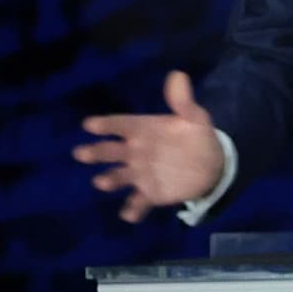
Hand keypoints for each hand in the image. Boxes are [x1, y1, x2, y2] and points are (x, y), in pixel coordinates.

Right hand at [75, 71, 224, 221]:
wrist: (211, 164)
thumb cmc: (196, 137)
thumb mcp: (195, 118)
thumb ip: (183, 102)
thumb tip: (178, 76)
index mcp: (141, 130)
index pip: (119, 125)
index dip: (105, 125)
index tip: (90, 125)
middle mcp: (134, 151)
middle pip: (110, 151)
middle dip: (95, 152)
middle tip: (81, 154)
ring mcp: (140, 173)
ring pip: (119, 177)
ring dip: (110, 180)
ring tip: (102, 182)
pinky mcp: (151, 193)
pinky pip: (139, 202)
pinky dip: (134, 209)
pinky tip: (129, 215)